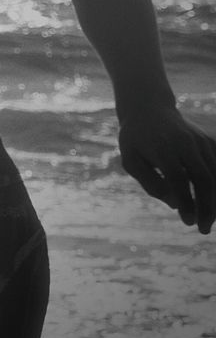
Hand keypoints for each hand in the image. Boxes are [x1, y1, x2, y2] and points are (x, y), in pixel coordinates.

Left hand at [119, 106, 215, 233]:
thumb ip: (149, 182)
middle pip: (204, 177)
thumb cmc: (135, 139)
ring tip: (209, 221)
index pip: (178, 178)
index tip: (188, 222)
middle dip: (207, 206)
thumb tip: (175, 204)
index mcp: (162, 147)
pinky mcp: (210, 140)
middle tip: (203, 229)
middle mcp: (185, 143)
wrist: (148, 108)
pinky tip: (212, 202)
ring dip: (215, 200)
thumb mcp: (130, 159)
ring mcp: (201, 140)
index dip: (186, 201)